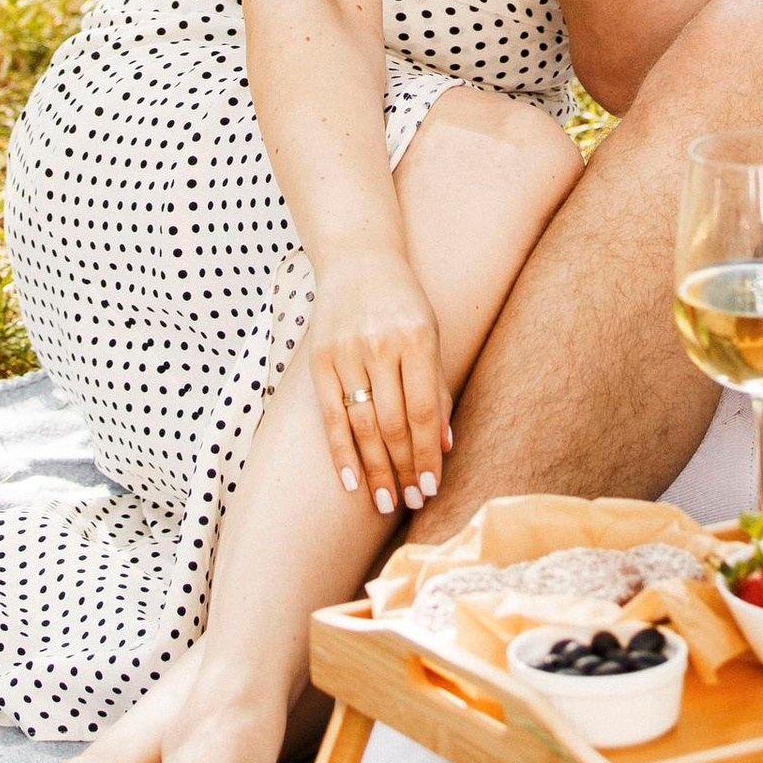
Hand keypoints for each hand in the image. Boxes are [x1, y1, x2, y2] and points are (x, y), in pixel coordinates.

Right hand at [306, 255, 448, 517]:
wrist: (358, 259)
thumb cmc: (403, 304)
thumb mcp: (432, 336)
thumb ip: (437, 389)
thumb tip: (444, 446)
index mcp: (416, 338)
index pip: (423, 411)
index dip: (426, 455)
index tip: (431, 488)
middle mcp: (379, 345)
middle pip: (393, 424)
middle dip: (403, 469)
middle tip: (411, 502)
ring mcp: (346, 352)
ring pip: (362, 425)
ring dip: (375, 470)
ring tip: (386, 501)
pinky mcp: (318, 359)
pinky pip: (330, 416)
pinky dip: (341, 453)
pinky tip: (352, 482)